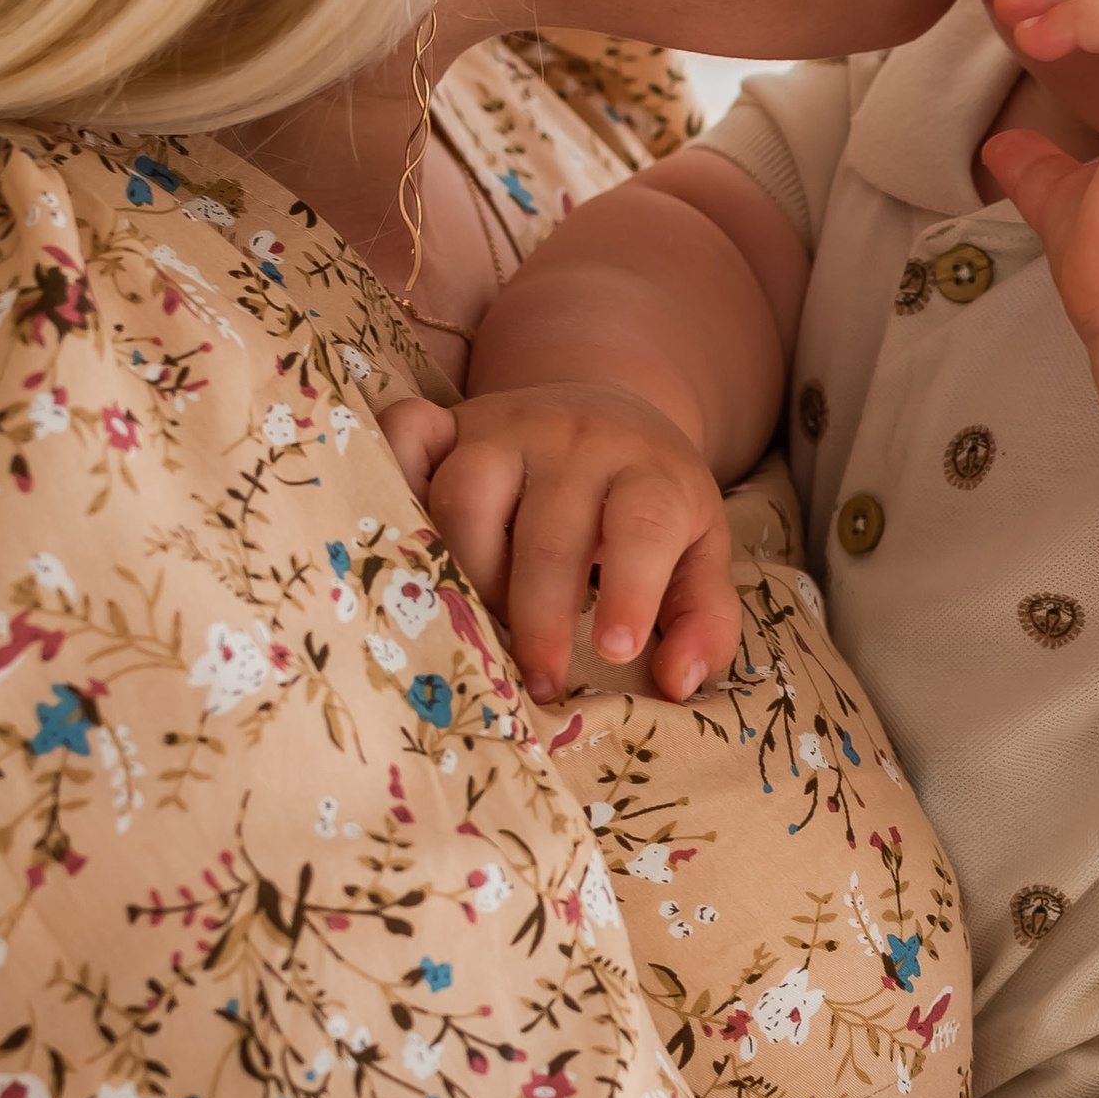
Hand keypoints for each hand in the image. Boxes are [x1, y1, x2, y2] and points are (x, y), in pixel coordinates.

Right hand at [375, 380, 737, 704]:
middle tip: (539, 681)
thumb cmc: (653, 507)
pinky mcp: (451, 422)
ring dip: (469, 575)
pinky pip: (407, 436)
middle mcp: (575, 439)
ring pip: (466, 497)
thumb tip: (678, 684)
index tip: (615, 652)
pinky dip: (393, 476)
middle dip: (538, 618)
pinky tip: (404, 537)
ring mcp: (505, 426)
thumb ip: (704, 621)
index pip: (642, 526)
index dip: (629, 590)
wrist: (613, 413)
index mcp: (649, 472)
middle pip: (547, 531)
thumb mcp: (702, 555)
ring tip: (485, 623)